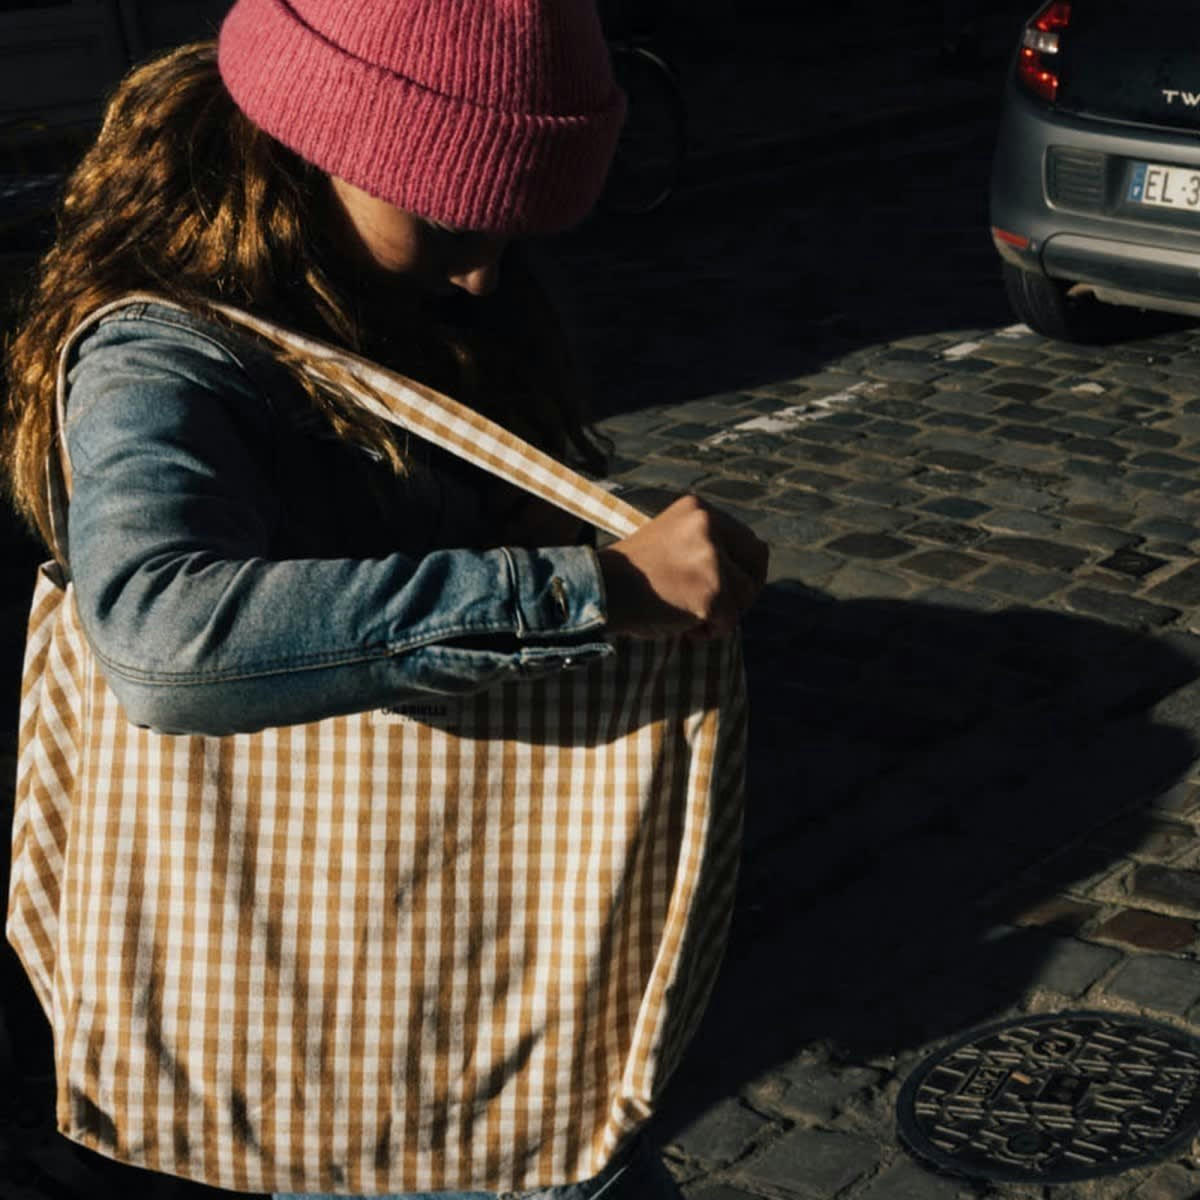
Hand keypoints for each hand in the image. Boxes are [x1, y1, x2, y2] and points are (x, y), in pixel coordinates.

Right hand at [596, 494, 769, 638]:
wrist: (598, 593)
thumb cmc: (631, 578)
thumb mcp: (671, 543)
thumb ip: (705, 548)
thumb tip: (749, 573)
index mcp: (698, 509)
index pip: (747, 540)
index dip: (742, 570)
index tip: (728, 589)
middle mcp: (708, 525)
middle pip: (756, 562)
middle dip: (745, 590)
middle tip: (721, 609)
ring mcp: (710, 557)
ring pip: (745, 594)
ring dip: (723, 614)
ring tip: (691, 619)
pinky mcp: (711, 589)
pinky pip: (729, 620)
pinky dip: (711, 631)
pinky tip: (686, 630)